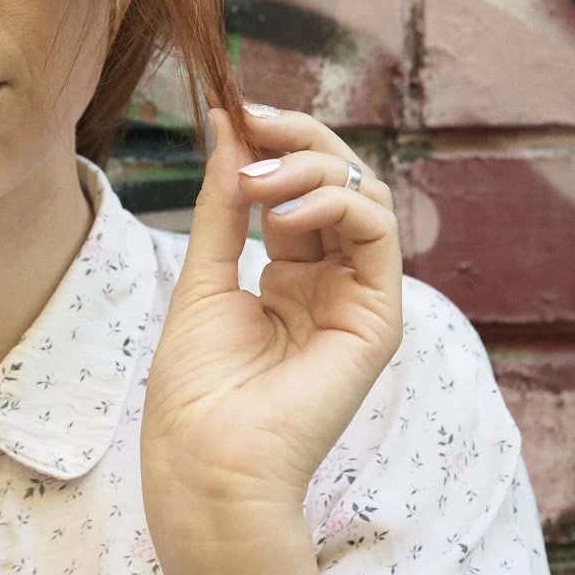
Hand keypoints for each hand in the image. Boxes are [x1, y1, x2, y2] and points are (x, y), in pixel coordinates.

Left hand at [140, 104, 402, 574]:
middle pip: (339, 182)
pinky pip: (379, 234)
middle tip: (254, 122)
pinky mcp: (379, 319)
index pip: (300, 188)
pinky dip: (337, 203)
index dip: (275, 145)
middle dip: (298, 142)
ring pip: (365, 197)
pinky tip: (286, 211)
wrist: (206, 462)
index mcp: (290, 277)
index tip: (236, 112)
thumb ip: (223, 202)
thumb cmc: (196, 390)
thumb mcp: (204, 275)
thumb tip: (227, 124)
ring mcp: (358, 299)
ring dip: (312, 169)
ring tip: (256, 183)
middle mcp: (331, 283)